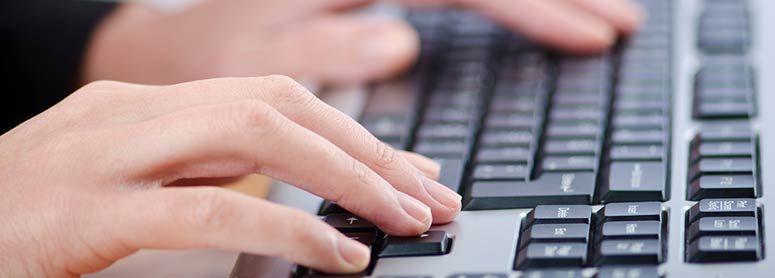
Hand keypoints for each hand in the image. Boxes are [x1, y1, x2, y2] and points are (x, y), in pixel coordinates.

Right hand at [0, 76, 460, 275]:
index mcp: (152, 104)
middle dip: (367, 151)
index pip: (277, 100)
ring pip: (254, 135)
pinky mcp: (89, 212)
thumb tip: (290, 191)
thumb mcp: (131, 180)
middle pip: (279, 105)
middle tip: (429, 196)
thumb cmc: (34, 214)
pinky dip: (289, 231)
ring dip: (346, 176)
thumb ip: (204, 174)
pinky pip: (207, 211)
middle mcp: (136, 113)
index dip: (353, 135)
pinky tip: (340, 254)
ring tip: (404, 217)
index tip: (410, 173)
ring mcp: (110, 155)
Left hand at [82, 0, 642, 84]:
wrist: (178, 48)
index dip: (534, 7)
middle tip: (620, 23)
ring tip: (595, 15)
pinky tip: (526, 13)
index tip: (593, 36)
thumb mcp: (255, 56)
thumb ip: (326, 46)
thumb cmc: (212, 55)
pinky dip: (498, 2)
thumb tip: (401, 42)